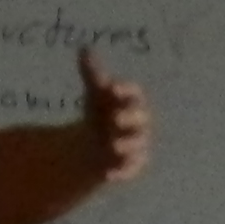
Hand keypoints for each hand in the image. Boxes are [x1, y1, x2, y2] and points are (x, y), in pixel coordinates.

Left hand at [77, 44, 153, 184]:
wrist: (97, 143)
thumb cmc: (100, 112)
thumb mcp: (95, 93)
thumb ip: (92, 74)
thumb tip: (85, 48)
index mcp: (130, 102)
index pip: (134, 93)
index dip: (125, 90)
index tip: (112, 87)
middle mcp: (138, 123)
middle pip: (140, 120)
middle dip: (130, 118)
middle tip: (115, 118)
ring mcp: (137, 144)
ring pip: (138, 145)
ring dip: (128, 145)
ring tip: (114, 146)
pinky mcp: (131, 164)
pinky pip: (130, 169)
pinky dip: (121, 172)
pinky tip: (108, 175)